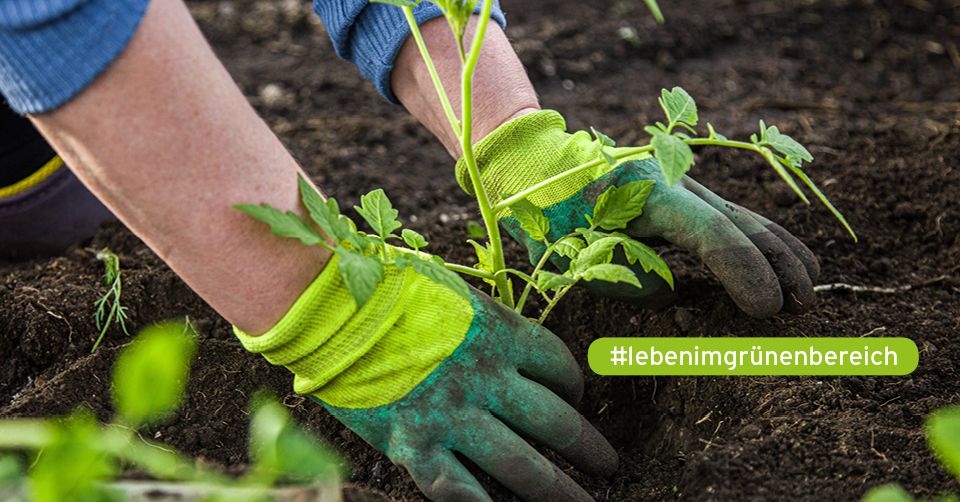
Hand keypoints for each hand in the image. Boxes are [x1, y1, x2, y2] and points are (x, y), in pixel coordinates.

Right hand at [235, 251, 616, 500]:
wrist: (328, 305)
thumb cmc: (385, 287)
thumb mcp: (452, 292)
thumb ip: (484, 321)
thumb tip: (507, 341)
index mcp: (499, 334)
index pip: (558, 367)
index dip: (575, 387)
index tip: (576, 399)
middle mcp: (486, 379)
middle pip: (555, 422)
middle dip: (588, 447)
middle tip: (607, 465)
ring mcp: (452, 416)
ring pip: (521, 466)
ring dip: (557, 490)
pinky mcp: (414, 445)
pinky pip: (459, 490)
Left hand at [456, 110, 819, 317]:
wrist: (538, 164)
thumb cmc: (549, 213)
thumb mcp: (572, 253)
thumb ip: (625, 277)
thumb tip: (672, 293)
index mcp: (648, 194)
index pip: (712, 235)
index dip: (745, 272)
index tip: (766, 310)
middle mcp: (675, 182)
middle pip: (742, 223)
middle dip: (777, 265)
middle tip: (803, 306)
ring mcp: (683, 183)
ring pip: (745, 216)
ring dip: (781, 251)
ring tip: (810, 286)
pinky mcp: (683, 192)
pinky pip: (733, 216)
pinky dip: (763, 239)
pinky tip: (787, 259)